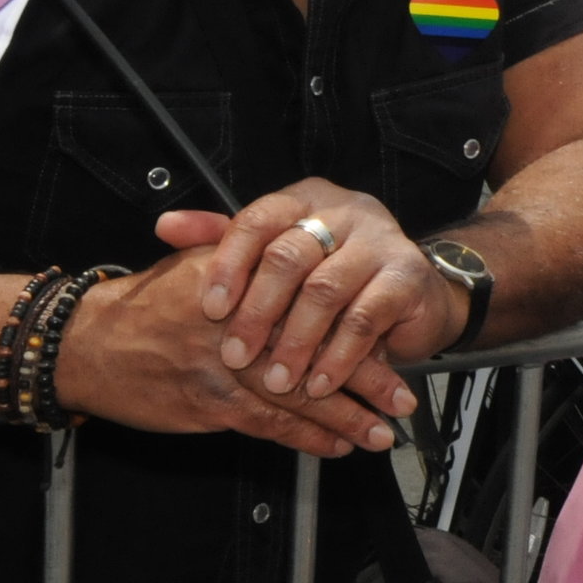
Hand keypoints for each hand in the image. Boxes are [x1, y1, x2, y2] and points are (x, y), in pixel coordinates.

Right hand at [52, 248, 410, 456]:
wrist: (85, 344)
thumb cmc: (146, 303)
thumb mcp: (200, 264)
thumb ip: (253, 258)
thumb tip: (309, 255)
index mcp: (245, 281)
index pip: (315, 303)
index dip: (359, 326)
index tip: (393, 339)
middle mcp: (240, 324)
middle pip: (317, 353)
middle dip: (365, 380)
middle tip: (404, 400)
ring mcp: (223, 368)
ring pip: (298, 397)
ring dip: (344, 419)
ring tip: (381, 433)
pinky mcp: (209, 404)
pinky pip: (268, 425)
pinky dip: (305, 438)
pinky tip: (335, 446)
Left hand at [158, 177, 455, 399]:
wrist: (417, 294)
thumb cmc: (337, 275)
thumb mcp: (281, 254)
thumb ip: (226, 241)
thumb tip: (165, 226)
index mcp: (307, 200)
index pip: (258, 219)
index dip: (230, 263)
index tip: (209, 309)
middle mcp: (346, 212)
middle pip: (290, 256)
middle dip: (258, 313)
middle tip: (236, 357)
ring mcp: (381, 241)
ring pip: (325, 291)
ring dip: (297, 343)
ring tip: (278, 381)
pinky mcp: (408, 276)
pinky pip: (365, 318)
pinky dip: (339, 356)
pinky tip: (321, 383)